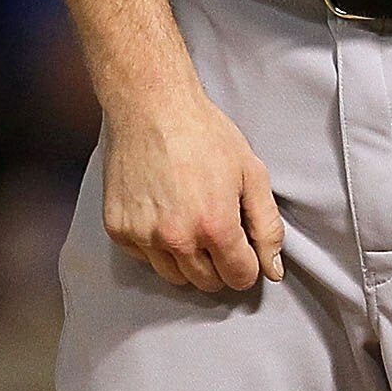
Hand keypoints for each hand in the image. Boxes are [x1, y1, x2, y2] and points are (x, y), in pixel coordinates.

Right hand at [98, 84, 285, 291]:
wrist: (151, 107)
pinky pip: (144, 257)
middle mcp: (177, 239)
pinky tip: (164, 213)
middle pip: (206, 282)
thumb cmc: (203, 133)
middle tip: (218, 230)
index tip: (243, 248)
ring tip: (191, 221)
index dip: (247, 264)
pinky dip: (156, 245)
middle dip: (219, 264)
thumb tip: (273, 269)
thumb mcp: (252, 173)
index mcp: (214, 226)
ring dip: (188, 260)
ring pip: (174, 276)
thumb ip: (267, 226)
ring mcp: (143, 236)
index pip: (238, 277)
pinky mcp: (118, 229)